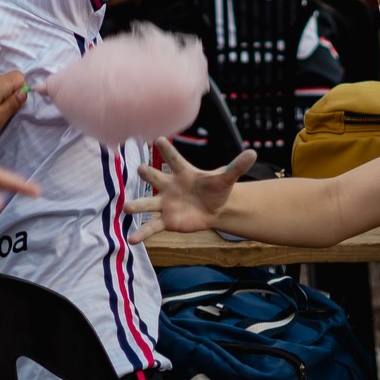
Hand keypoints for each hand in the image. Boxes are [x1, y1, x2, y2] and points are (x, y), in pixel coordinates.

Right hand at [124, 137, 256, 239]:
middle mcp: (170, 186)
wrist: (214, 209)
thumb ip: (237, 166)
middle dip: (148, 174)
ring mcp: (166, 204)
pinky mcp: (167, 221)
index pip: (174, 160)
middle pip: (156, 178)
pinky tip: (132, 240)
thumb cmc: (216, 189)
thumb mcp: (227, 179)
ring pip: (148, 204)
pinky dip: (142, 233)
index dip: (167, 150)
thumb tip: (253, 152)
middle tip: (140, 169)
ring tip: (126, 208)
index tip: (158, 139)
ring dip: (137, 206)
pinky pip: (152, 227)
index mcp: (183, 173)